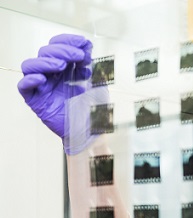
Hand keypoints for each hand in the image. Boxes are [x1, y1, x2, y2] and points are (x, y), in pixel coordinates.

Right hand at [18, 34, 104, 153]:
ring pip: (31, 65)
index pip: (58, 46)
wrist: (92, 131)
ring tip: (62, 66)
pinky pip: (24, 87)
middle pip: (45, 53)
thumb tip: (87, 44)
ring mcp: (43, 87)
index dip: (68, 41)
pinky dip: (30, 80)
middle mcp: (52, 75)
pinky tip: (42, 79)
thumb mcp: (97, 82)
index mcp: (65, 69)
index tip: (84, 44)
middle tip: (79, 56)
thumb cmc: (94, 109)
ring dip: (45, 61)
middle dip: (63, 50)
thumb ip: (92, 64)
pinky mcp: (36, 101)